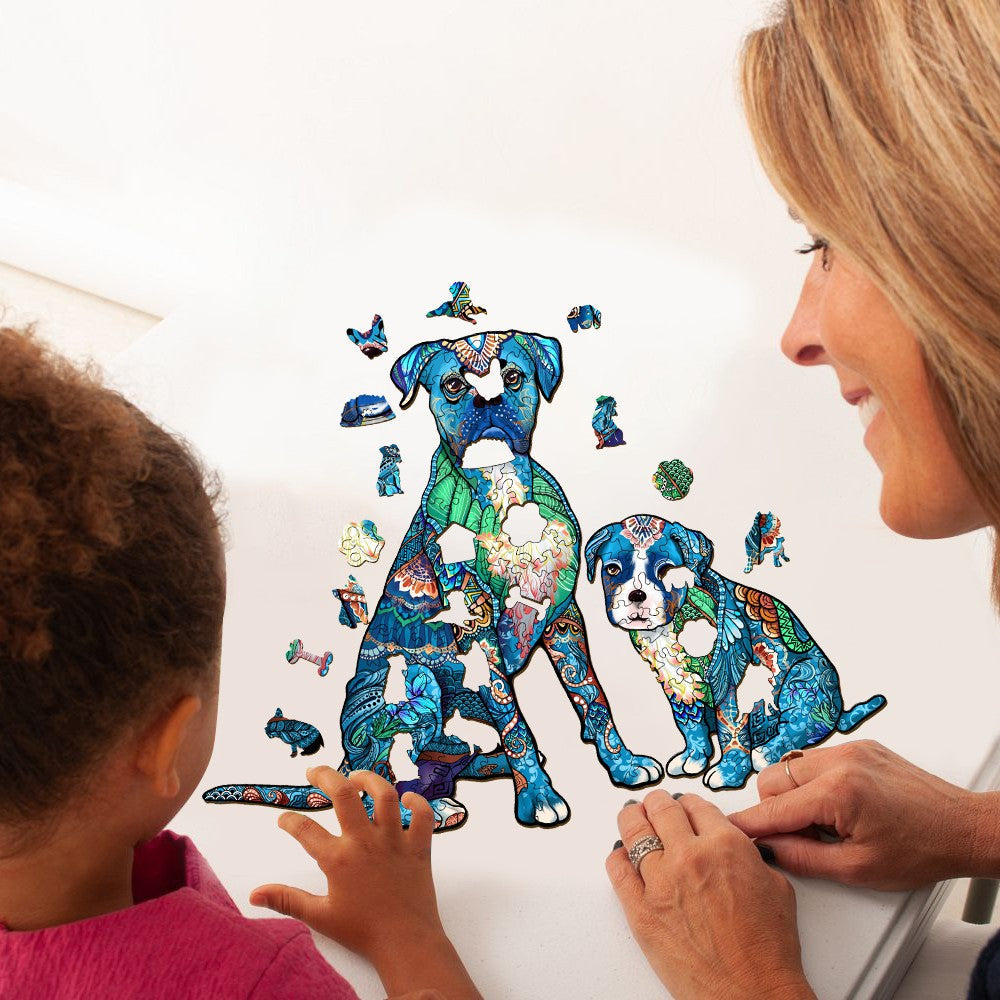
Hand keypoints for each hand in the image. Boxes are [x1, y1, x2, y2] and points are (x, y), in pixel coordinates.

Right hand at [250, 766, 480, 999]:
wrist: (405, 942)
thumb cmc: (362, 930)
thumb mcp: (319, 917)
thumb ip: (287, 900)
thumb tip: (254, 895)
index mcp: (339, 858)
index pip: (305, 830)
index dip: (290, 821)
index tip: (284, 818)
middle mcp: (365, 841)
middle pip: (344, 794)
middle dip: (326, 777)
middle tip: (314, 772)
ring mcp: (395, 840)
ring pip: (385, 795)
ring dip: (370, 780)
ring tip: (356, 777)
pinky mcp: (419, 846)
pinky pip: (423, 815)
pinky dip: (418, 802)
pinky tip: (406, 798)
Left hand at [607, 791, 814, 999]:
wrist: (752, 994)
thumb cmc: (768, 950)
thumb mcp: (776, 886)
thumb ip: (748, 856)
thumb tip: (734, 847)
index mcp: (725, 845)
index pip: (696, 805)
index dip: (689, 804)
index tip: (684, 806)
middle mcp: (690, 856)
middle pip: (661, 810)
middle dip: (658, 803)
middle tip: (655, 804)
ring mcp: (660, 882)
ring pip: (634, 832)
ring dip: (633, 819)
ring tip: (632, 816)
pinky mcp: (640, 910)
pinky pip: (618, 871)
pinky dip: (617, 858)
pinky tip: (620, 854)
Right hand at [728, 740, 991, 889]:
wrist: (963, 827)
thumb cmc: (922, 850)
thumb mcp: (857, 869)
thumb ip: (802, 858)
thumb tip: (767, 850)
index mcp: (837, 792)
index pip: (773, 809)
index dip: (748, 825)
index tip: (728, 832)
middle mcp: (839, 761)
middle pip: (772, 779)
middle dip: (775, 809)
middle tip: (801, 836)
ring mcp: (850, 749)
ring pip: (790, 765)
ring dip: (794, 794)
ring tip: (824, 822)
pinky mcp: (860, 745)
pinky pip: (815, 759)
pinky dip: (814, 781)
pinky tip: (837, 805)